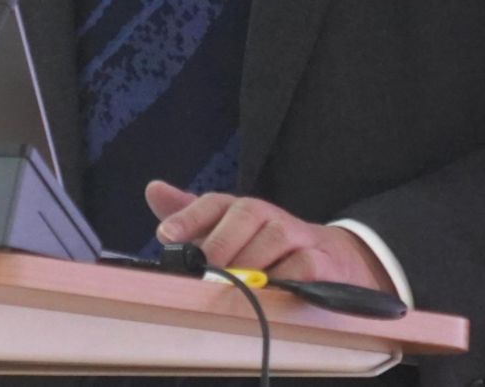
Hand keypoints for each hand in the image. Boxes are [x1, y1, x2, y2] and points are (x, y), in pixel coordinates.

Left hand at [143, 180, 397, 293]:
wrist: (331, 261)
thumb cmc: (268, 250)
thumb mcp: (228, 234)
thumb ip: (193, 217)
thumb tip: (153, 190)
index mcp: (244, 210)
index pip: (215, 202)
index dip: (189, 216)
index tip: (165, 234)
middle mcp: (270, 216)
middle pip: (246, 213)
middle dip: (221, 242)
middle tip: (204, 270)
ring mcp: (299, 236)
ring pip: (274, 237)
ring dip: (251, 262)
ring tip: (232, 285)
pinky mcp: (322, 261)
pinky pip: (303, 265)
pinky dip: (284, 278)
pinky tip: (268, 293)